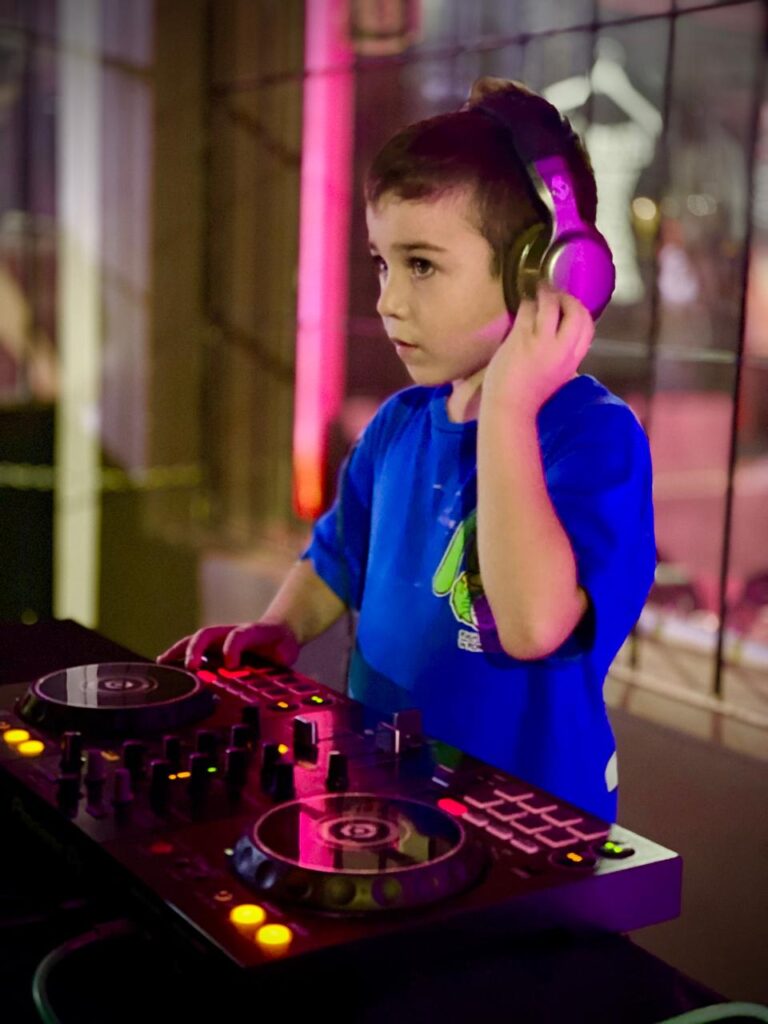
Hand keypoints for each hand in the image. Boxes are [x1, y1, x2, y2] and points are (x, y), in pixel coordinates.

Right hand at [157, 621, 299, 670]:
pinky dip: (178, 657)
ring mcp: (219, 641)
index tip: (232, 665)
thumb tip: (266, 665)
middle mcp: (229, 634)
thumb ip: (278, 656)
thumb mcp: (286, 649)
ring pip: (195, 641)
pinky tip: (164, 666)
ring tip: (163, 663)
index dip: (233, 648)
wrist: (279, 634)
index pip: (238, 635)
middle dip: (197, 649)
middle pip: (208, 635)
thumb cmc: (281, 643)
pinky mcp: (212, 650)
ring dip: (179, 651)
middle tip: (191, 666)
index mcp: (250, 633)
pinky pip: (192, 651)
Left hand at [482, 285, 594, 414]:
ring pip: (551, 304)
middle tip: (557, 296)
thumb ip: (564, 356)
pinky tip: (524, 305)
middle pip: (576, 311)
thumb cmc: (529, 396)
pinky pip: (528, 309)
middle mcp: (562, 349)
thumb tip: (563, 335)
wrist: (508, 408)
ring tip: (540, 293)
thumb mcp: (558, 376)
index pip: (588, 326)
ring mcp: (541, 341)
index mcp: (573, 360)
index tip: (571, 307)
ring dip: (546, 295)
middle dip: (568, 299)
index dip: (581, 311)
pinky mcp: (520, 337)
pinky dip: (527, 303)